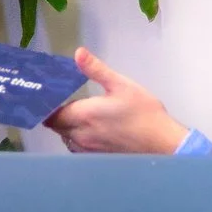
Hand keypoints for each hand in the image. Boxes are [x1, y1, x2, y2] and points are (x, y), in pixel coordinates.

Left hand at [46, 49, 188, 154]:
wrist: (163, 142)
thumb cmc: (144, 112)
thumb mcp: (121, 85)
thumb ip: (96, 69)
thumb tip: (78, 53)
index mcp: (84, 115)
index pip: (52, 113)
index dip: (48, 105)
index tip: (51, 95)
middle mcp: (81, 135)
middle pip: (56, 126)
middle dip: (57, 115)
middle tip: (64, 101)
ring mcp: (88, 149)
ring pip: (66, 138)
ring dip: (66, 127)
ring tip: (78, 115)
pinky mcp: (97, 158)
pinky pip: (77, 148)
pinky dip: (76, 138)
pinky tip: (89, 130)